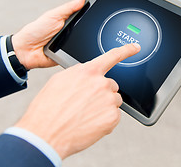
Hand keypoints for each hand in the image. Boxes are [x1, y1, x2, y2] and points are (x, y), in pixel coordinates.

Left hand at [12, 0, 85, 69]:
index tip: (97, 9)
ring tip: (72, 39)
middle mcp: (72, 32)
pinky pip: (79, 55)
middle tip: (79, 27)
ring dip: (82, 42)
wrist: (26, 50)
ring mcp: (72, 44)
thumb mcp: (53, 15)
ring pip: (85, 43)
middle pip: (87, 30)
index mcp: (69, 21)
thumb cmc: (35, 31)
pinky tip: (73, 50)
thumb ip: (68, 8)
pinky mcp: (70, 56)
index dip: (91, 13)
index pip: (84, 16)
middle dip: (87, 29)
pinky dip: (78, 53)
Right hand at [15, 43, 140, 158]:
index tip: (135, 47)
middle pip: (111, 85)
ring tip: (85, 114)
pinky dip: (105, 120)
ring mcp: (108, 100)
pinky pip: (114, 115)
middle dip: (101, 93)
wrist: (45, 134)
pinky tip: (90, 123)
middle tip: (85, 104)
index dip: (126, 50)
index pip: (112, 56)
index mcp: (88, 72)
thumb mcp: (59, 80)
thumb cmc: (48, 109)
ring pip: (113, 100)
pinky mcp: (112, 117)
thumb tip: (87, 73)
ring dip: (104, 106)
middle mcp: (101, 83)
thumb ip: (79, 73)